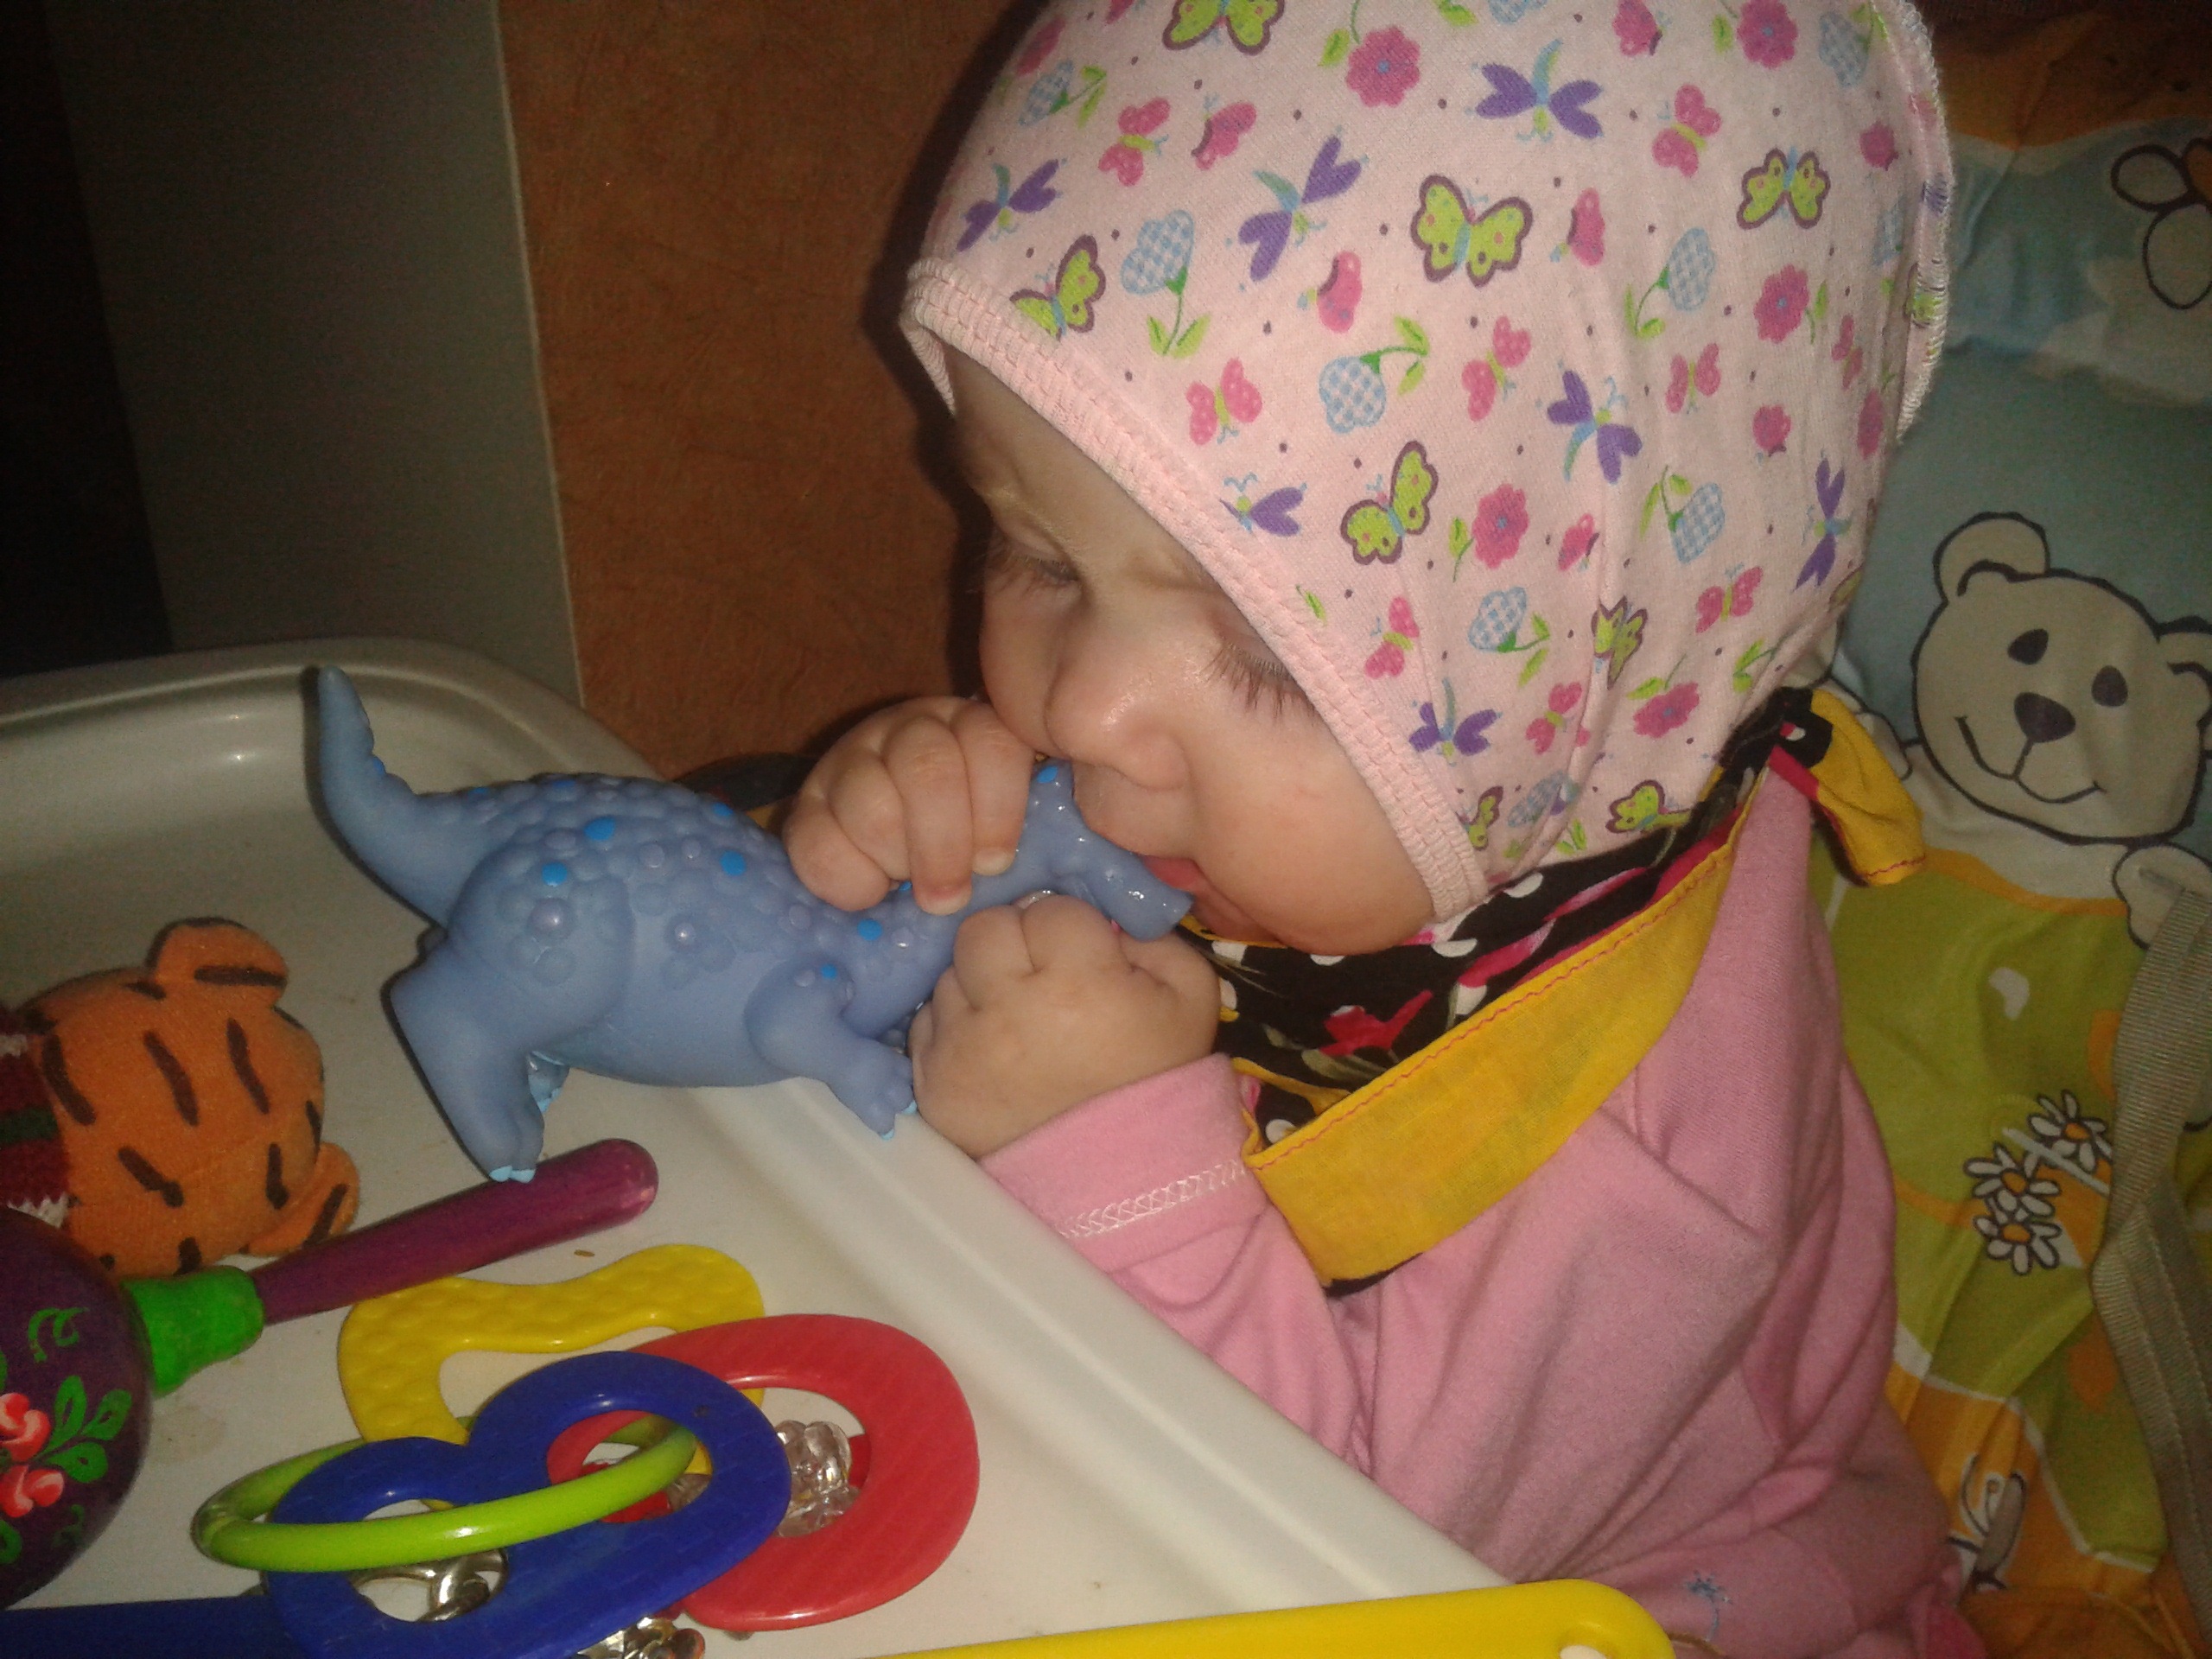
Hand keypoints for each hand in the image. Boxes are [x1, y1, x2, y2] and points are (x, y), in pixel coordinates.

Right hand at [784, 697, 1037, 914]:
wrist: (883, 849)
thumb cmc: (961, 842)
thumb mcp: (997, 825)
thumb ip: (1014, 832)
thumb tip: (1018, 863)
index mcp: (971, 727)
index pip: (991, 743)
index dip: (997, 809)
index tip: (995, 864)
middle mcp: (911, 728)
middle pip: (927, 770)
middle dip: (943, 846)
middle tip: (949, 898)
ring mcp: (852, 757)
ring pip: (871, 804)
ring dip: (896, 859)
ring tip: (906, 885)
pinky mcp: (807, 800)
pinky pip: (818, 839)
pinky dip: (849, 880)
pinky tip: (870, 891)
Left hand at [911, 896, 1219, 1155]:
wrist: (1120, 1176)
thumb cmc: (1155, 1078)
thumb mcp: (1188, 996)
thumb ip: (1150, 936)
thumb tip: (1098, 916)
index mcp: (1075, 982)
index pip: (1049, 910)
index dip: (1070, 928)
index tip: (1084, 958)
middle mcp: (1006, 1010)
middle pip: (983, 928)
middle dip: (1013, 941)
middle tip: (1039, 973)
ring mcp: (960, 1050)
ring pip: (950, 974)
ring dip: (980, 985)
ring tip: (1017, 1019)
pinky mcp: (931, 1085)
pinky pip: (927, 1025)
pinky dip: (956, 1029)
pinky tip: (992, 1051)